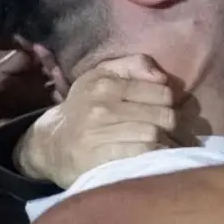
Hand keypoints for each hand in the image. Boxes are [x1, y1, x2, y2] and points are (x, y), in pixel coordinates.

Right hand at [15, 55, 195, 187]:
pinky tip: (154, 157)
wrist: (50, 144)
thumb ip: (134, 65)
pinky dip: (153, 156)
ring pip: (153, 135)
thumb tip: (161, 76)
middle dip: (173, 126)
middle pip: (163, 115)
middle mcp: (101, 106)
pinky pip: (139, 155)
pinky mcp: (96, 159)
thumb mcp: (103, 76)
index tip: (166, 112)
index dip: (170, 104)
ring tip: (168, 146)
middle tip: (173, 133)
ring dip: (167, 143)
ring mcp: (97, 134)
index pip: (162, 92)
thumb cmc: (86, 107)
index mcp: (106, 83)